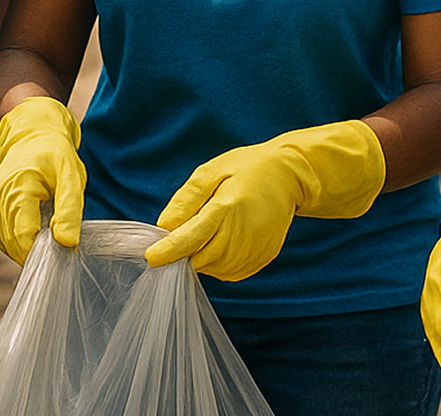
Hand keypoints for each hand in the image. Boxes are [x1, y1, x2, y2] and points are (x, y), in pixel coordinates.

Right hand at [0, 97, 83, 263]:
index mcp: (18, 188)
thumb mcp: (72, 177)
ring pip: (0, 238)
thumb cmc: (56, 151)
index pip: (22, 238)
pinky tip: (26, 234)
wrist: (33, 127)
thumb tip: (67, 243)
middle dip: (32, 250)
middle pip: (10, 242)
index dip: (40, 252)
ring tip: (42, 238)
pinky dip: (9, 238)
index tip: (59, 251)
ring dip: (20, 245)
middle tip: (55, 244)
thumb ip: (70, 211)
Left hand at [145, 120, 382, 281]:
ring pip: (215, 269)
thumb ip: (187, 199)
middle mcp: (243, 233)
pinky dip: (219, 264)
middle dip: (184, 253)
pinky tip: (223, 242)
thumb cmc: (246, 169)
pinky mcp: (263, 257)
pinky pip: (231, 272)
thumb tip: (165, 227)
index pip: (191, 238)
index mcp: (228, 207)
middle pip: (201, 259)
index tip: (151, 257)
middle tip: (180, 235)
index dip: (169, 251)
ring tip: (207, 232)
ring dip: (202, 258)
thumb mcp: (212, 171)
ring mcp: (256, 248)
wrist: (289, 176)